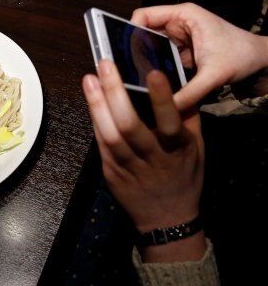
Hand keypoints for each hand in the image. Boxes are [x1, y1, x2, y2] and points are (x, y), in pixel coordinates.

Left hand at [82, 60, 205, 260]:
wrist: (166, 220)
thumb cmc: (184, 178)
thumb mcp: (196, 148)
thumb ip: (188, 117)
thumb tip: (180, 84)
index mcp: (177, 149)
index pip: (170, 121)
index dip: (162, 98)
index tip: (152, 72)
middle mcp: (152, 158)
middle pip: (129, 125)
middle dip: (115, 93)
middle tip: (104, 65)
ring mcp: (128, 167)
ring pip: (109, 135)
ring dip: (96, 105)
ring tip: (88, 79)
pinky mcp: (110, 173)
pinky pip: (101, 144)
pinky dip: (95, 120)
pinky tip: (90, 101)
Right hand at [131, 2, 267, 110]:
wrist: (262, 64)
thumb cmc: (243, 56)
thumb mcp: (215, 74)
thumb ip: (190, 92)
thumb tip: (167, 109)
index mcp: (183, 16)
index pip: (142, 16)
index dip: (128, 32)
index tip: (121, 53)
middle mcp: (177, 26)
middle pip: (141, 35)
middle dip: (132, 52)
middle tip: (123, 72)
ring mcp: (177, 41)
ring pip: (148, 50)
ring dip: (143, 65)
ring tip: (134, 81)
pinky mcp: (179, 56)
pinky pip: (158, 63)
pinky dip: (154, 74)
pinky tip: (150, 87)